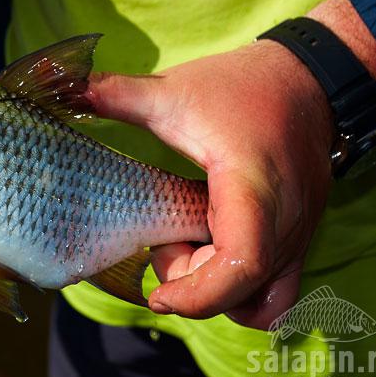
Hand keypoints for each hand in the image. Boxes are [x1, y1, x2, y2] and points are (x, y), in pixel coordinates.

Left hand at [87, 0, 375, 328]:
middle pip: (246, 290)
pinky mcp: (303, 234)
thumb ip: (118, 94)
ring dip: (222, 290)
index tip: (157, 294)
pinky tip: (214, 251)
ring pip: (268, 299)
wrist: (309, 77)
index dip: (197, 293)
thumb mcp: (174, 91)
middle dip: (195, 286)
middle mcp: (285, 220)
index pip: (240, 263)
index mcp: (251, 187)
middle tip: (165, 246)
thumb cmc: (241, 86)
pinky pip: (279, 286)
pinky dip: (245, 287)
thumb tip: (67, 85)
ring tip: (190, 247)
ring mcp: (301, 232)